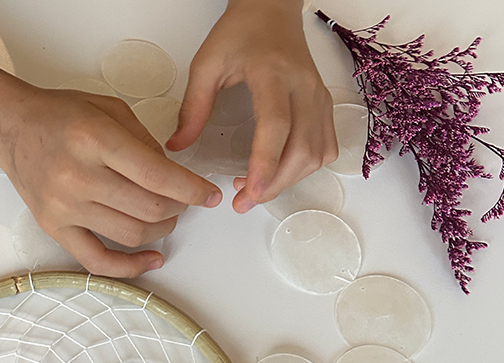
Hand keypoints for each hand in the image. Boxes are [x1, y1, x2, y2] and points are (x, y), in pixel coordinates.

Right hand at [0, 85, 222, 277]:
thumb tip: (174, 178)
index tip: (210, 195)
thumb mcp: (110, 109)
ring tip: (167, 217)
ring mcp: (64, 207)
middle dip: (179, 208)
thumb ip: (145, 142)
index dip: (193, 190)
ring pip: (132, 235)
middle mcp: (78, 177)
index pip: (158, 176)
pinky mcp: (54, 228)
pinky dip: (130, 267)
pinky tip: (153, 260)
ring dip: (161, 230)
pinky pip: (97, 261)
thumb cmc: (60, 114)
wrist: (11, 126)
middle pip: (150, 210)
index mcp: (96, 140)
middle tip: (185, 200)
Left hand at [166, 0, 337, 212]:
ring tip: (256, 188)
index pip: (276, 125)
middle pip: (301, 148)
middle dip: (274, 184)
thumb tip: (177, 147)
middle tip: (244, 202)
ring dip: (289, 180)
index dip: (265, 163)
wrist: (271, 9)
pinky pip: (326, 147)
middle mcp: (303, 86)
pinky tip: (280, 171)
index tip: (248, 192)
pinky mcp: (324, 104)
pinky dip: (306, 168)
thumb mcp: (205, 64)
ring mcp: (319, 96)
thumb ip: (192, 107)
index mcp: (272, 73)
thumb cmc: (240, 33)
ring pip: (317, 153)